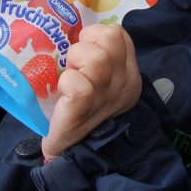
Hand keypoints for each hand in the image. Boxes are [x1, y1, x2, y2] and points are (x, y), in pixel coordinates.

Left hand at [42, 24, 141, 159]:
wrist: (76, 156)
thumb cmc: (84, 113)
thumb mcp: (101, 83)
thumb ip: (96, 60)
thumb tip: (70, 35)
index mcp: (127, 73)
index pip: (118, 33)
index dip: (96, 34)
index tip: (84, 49)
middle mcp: (122, 83)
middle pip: (111, 38)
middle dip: (86, 43)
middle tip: (75, 62)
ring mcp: (105, 97)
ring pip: (98, 59)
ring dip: (76, 60)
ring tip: (69, 74)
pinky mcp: (82, 111)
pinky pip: (79, 86)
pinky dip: (67, 82)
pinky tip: (63, 90)